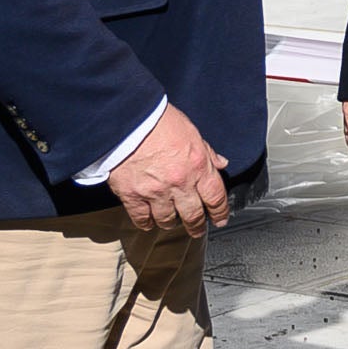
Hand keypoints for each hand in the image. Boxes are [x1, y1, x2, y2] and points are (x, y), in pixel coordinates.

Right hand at [110, 102, 231, 233]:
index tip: (220, 219)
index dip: (219, 212)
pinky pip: (141, 218)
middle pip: (193, 215)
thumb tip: (220, 163)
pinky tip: (149, 222)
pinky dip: (146, 223)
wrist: (127, 119)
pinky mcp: (132, 195)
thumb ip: (207, 152)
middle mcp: (180, 183)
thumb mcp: (192, 132)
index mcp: (198, 166)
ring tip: (172, 223)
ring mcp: (155, 191)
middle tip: (197, 229)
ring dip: (171, 223)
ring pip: (167, 220)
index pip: (216, 197)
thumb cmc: (159, 121)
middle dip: (197, 225)